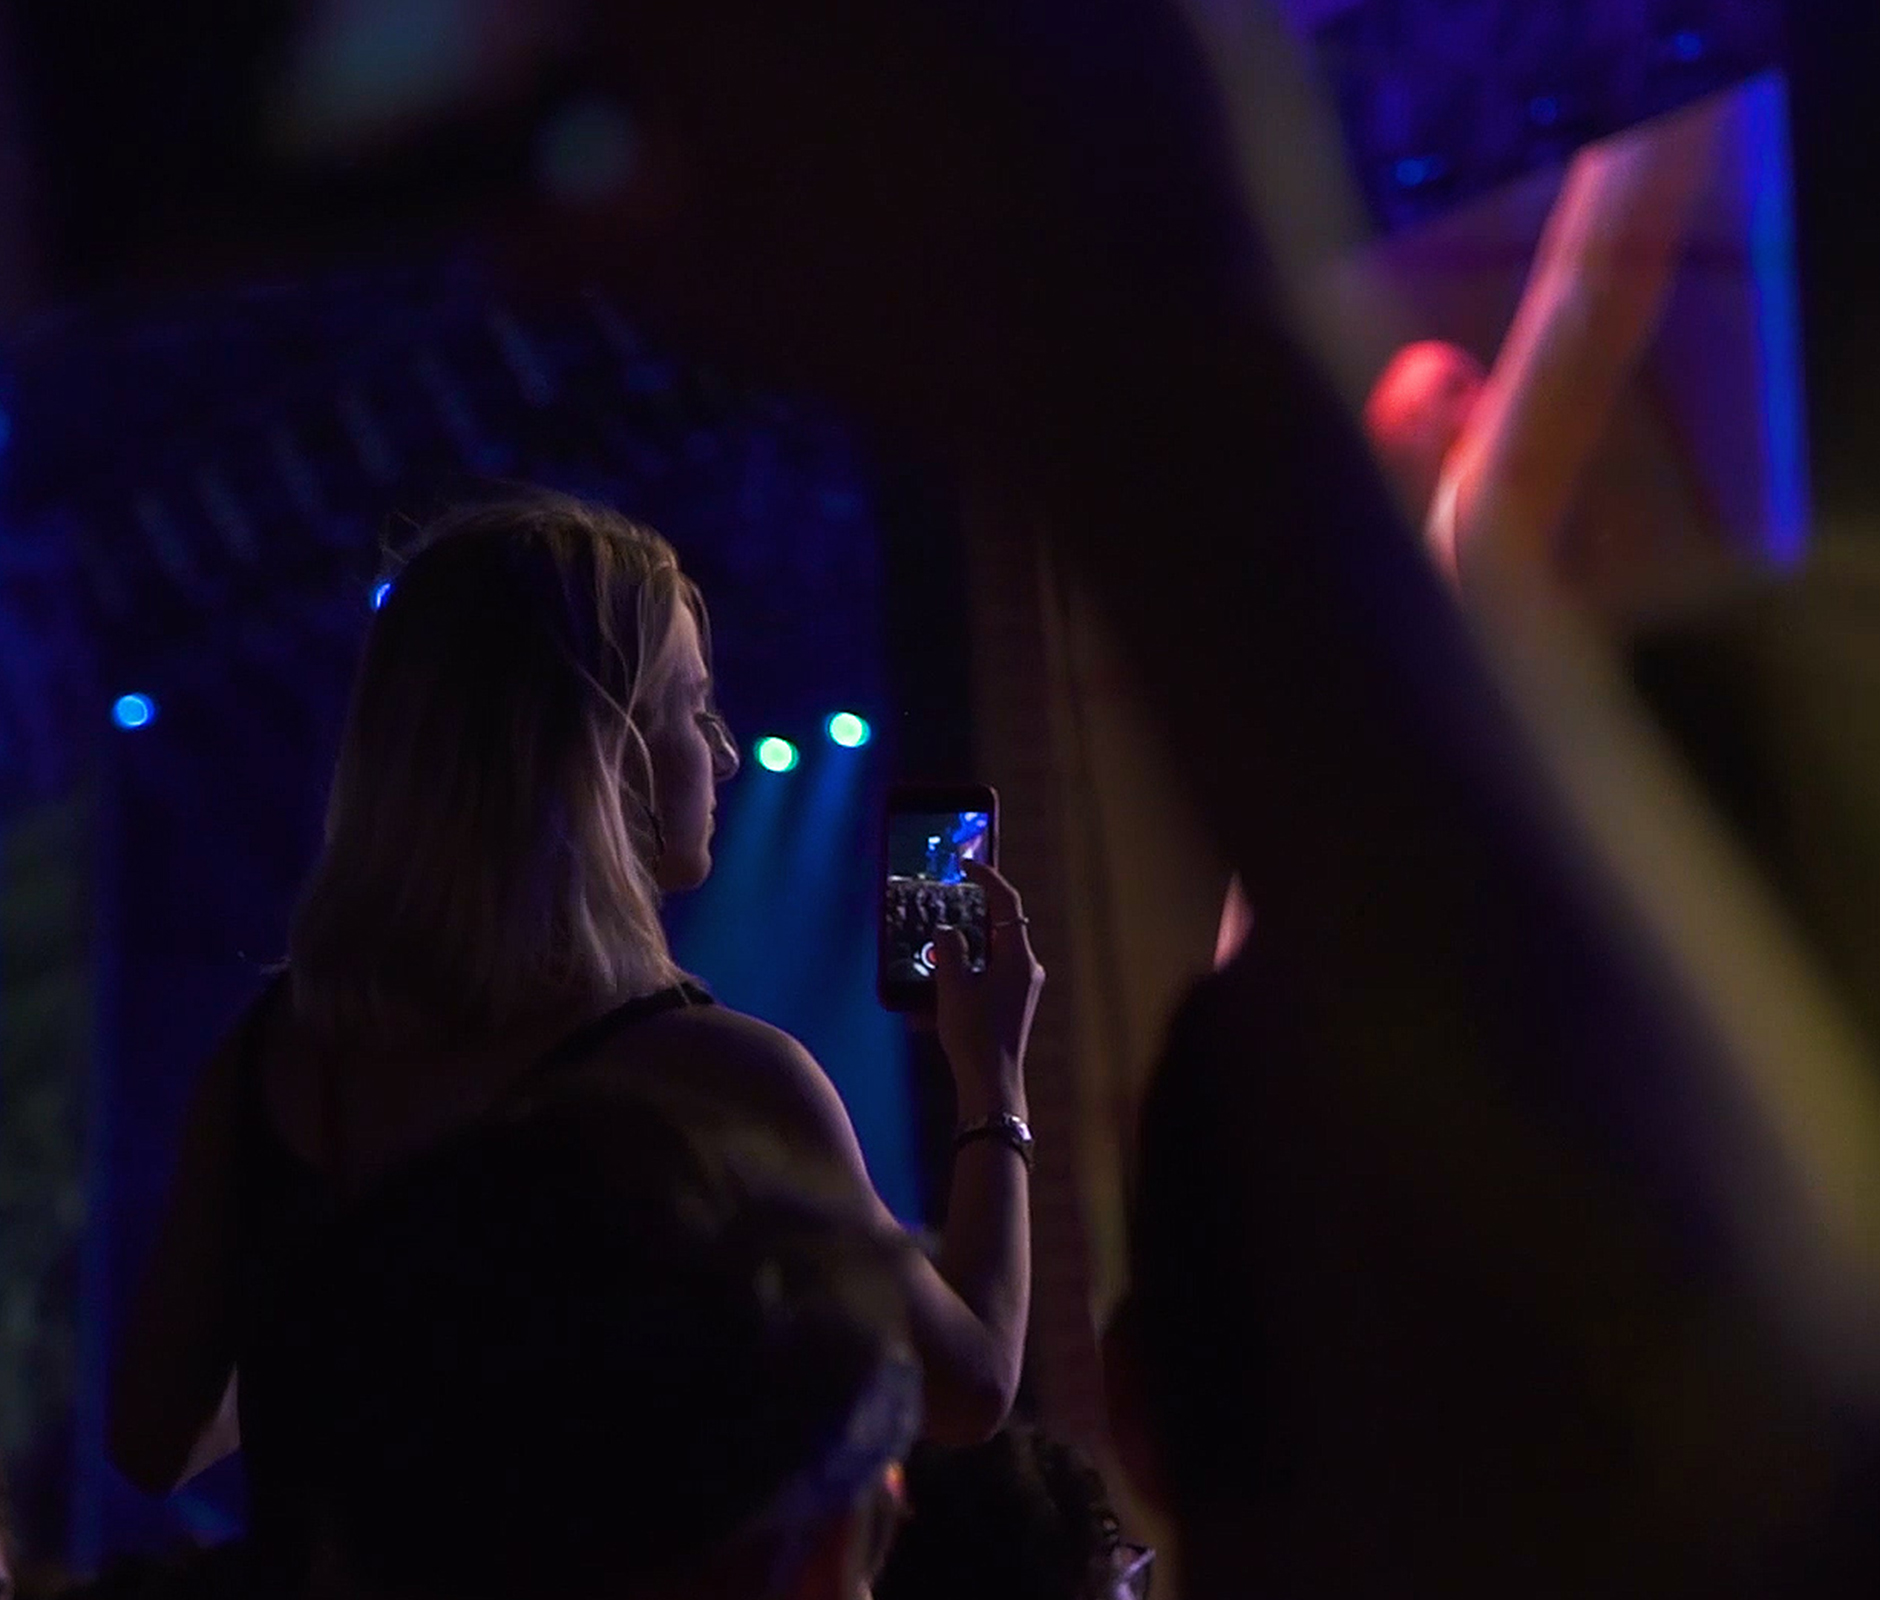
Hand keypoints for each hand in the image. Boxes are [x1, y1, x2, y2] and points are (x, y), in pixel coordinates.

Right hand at [932, 861, 1044, 1121]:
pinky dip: (964, 977)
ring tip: (931, 959)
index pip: (1006, 902)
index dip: (987, 878)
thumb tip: (948, 930)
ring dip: (962, 952)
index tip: (966, 864)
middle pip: (998, 927)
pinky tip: (933, 998)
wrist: (991, 1086)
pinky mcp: (1013, 1004)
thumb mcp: (953, 988)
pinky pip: (987, 977)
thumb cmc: (975, 1037)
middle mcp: (1026, 968)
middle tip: (942, 909)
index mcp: (1018, 957)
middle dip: (968, 918)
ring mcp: (1022, 987)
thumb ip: (950, 950)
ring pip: (990, 953)